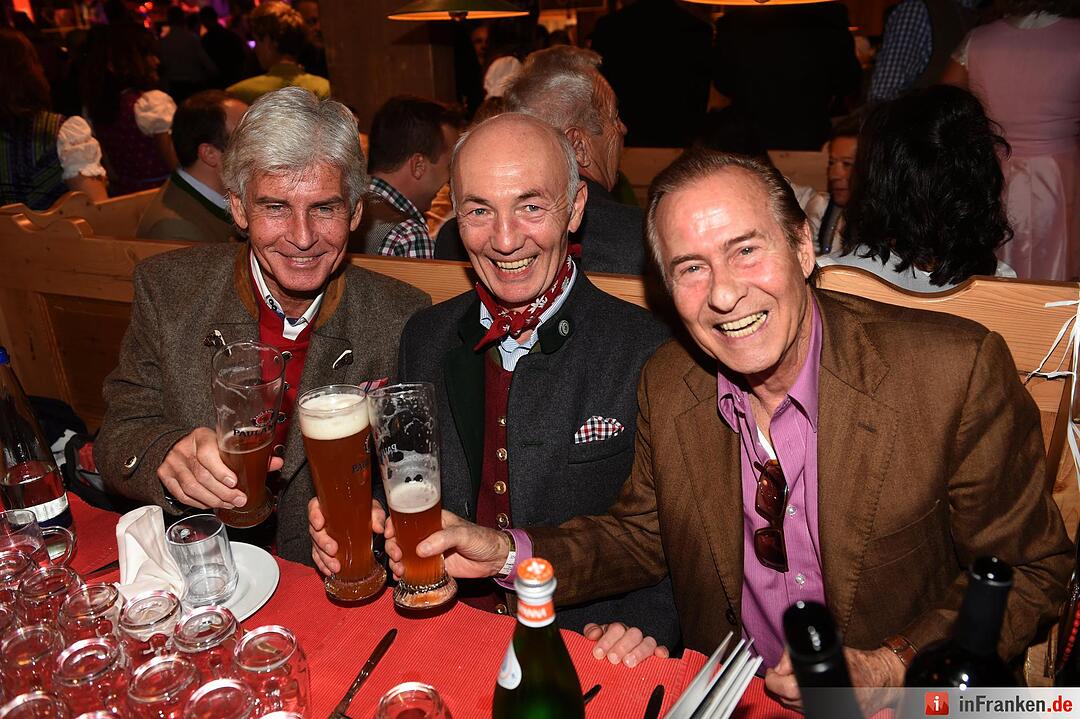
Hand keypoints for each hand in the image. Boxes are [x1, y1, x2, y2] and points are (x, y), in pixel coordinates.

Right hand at [157, 427, 283, 508]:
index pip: (207, 455)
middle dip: (223, 492)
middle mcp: (184, 449)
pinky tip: (212, 504)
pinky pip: (182, 495)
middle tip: (238, 500)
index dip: (221, 471)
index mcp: (202, 437)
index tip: (234, 482)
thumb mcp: (225, 443)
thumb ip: (250, 454)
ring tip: (229, 504)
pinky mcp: (165, 476)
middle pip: (202, 476)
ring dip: (213, 500)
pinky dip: (199, 503)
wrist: (175, 444)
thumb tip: (277, 462)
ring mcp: (172, 463)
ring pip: (192, 488)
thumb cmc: (207, 445)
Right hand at [309, 497, 385, 575]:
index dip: (314, 516)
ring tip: (335, 567)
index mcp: (329, 507)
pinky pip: (319, 557)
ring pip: (316, 547)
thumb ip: (376, 515)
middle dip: (322, 542)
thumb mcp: (373, 509)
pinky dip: (324, 565)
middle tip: (332, 550)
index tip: (320, 524)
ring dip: (324, 558)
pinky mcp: (324, 549)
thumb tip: (378, 528)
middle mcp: (323, 521)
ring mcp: (322, 536)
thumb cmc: (366, 511)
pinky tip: (329, 571)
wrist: (367, 521)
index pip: (314, 507)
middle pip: (315, 531)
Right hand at [384, 511, 509, 579]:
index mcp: (433, 520)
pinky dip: (405, 574)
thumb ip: (443, 539)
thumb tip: (420, 549)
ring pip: (404, 554)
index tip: (388, 533)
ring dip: (396, 561)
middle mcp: (427, 534)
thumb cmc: (482, 539)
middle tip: (397, 555)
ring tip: (399, 570)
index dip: (393, 524)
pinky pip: (414, 570)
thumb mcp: (463, 534)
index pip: (407, 517)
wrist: (494, 559)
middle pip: (400, 538)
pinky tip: (401, 578)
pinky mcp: (433, 567)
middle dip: (392, 546)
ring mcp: (429, 551)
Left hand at [583, 622, 668, 667]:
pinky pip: (662, 650)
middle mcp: (633, 635)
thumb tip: (593, 634)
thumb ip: (592, 632)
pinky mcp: (655, 654)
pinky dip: (661, 652)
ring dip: (639, 652)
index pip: (616, 629)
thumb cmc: (605, 647)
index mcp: (618, 629)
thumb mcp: (596, 638)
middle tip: (613, 659)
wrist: (616, 657)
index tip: (598, 654)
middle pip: (633, 634)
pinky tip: (659, 656)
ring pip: (648, 642)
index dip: (607, 640)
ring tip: (629, 663)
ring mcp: (645, 644)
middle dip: (622, 646)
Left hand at [765, 647, 903, 714]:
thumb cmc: (859, 664)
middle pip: (786, 699)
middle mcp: (822, 703)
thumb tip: (779, 666)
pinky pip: (805, 710)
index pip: (785, 689)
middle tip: (781, 671)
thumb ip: (798, 655)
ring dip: (788, 694)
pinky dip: (801, 700)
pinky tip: (806, 689)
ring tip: (796, 678)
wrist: (881, 679)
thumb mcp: (829, 649)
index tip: (773, 671)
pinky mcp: (827, 715)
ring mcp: (824, 712)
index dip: (774, 679)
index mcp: (821, 685)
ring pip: (793, 707)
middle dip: (780, 684)